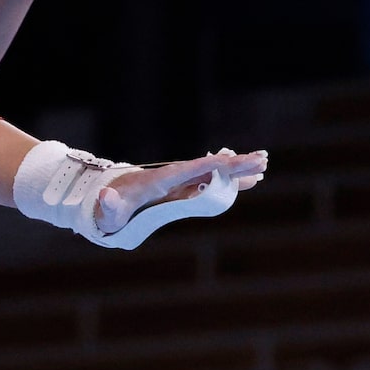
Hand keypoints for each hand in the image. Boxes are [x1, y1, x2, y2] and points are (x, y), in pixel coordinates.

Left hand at [93, 148, 267, 237]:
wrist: (107, 200)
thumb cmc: (108, 209)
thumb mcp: (106, 212)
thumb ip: (108, 206)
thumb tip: (105, 197)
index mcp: (160, 181)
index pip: (189, 170)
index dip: (212, 165)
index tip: (233, 160)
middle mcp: (174, 176)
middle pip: (209, 168)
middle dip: (234, 163)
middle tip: (262, 158)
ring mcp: (181, 182)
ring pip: (214, 173)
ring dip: (238, 169)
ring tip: (264, 164)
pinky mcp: (184, 189)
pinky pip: (212, 182)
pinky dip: (230, 180)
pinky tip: (250, 181)